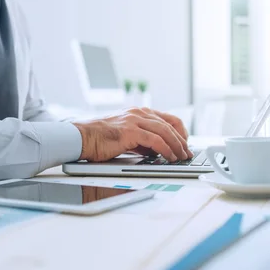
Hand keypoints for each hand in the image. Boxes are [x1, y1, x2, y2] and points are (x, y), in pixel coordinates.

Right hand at [71, 107, 192, 162]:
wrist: (82, 137)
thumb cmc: (100, 138)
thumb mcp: (126, 137)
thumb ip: (141, 140)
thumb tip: (157, 150)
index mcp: (138, 112)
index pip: (168, 118)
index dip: (180, 131)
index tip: (184, 143)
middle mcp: (139, 113)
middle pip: (170, 124)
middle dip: (182, 140)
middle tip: (187, 153)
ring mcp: (134, 120)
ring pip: (165, 131)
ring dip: (176, 145)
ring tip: (181, 157)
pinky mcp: (130, 131)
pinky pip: (155, 140)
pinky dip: (166, 149)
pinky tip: (169, 157)